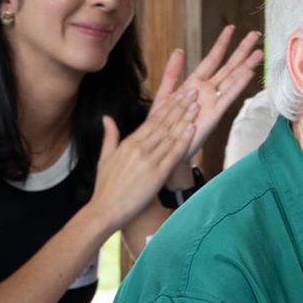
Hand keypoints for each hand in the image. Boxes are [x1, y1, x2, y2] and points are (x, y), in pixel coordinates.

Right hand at [90, 88, 198, 234]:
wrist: (105, 209)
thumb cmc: (105, 188)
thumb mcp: (105, 158)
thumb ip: (109, 136)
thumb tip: (106, 118)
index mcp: (129, 143)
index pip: (152, 120)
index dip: (168, 106)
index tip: (179, 95)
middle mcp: (140, 148)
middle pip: (164, 123)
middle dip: (180, 106)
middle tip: (193, 92)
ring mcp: (149, 160)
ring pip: (170, 135)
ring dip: (185, 119)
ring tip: (197, 106)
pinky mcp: (156, 174)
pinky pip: (173, 154)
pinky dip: (183, 141)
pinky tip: (192, 129)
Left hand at [151, 25, 262, 173]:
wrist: (164, 149)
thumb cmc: (163, 126)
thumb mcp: (164, 94)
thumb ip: (172, 73)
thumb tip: (179, 50)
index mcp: (194, 84)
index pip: (211, 60)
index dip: (221, 44)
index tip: (231, 29)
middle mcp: (207, 91)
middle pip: (228, 66)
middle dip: (241, 51)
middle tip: (255, 35)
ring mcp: (212, 102)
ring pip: (232, 79)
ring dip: (246, 65)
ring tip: (259, 52)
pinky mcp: (213, 114)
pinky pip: (228, 96)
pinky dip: (238, 85)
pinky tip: (248, 73)